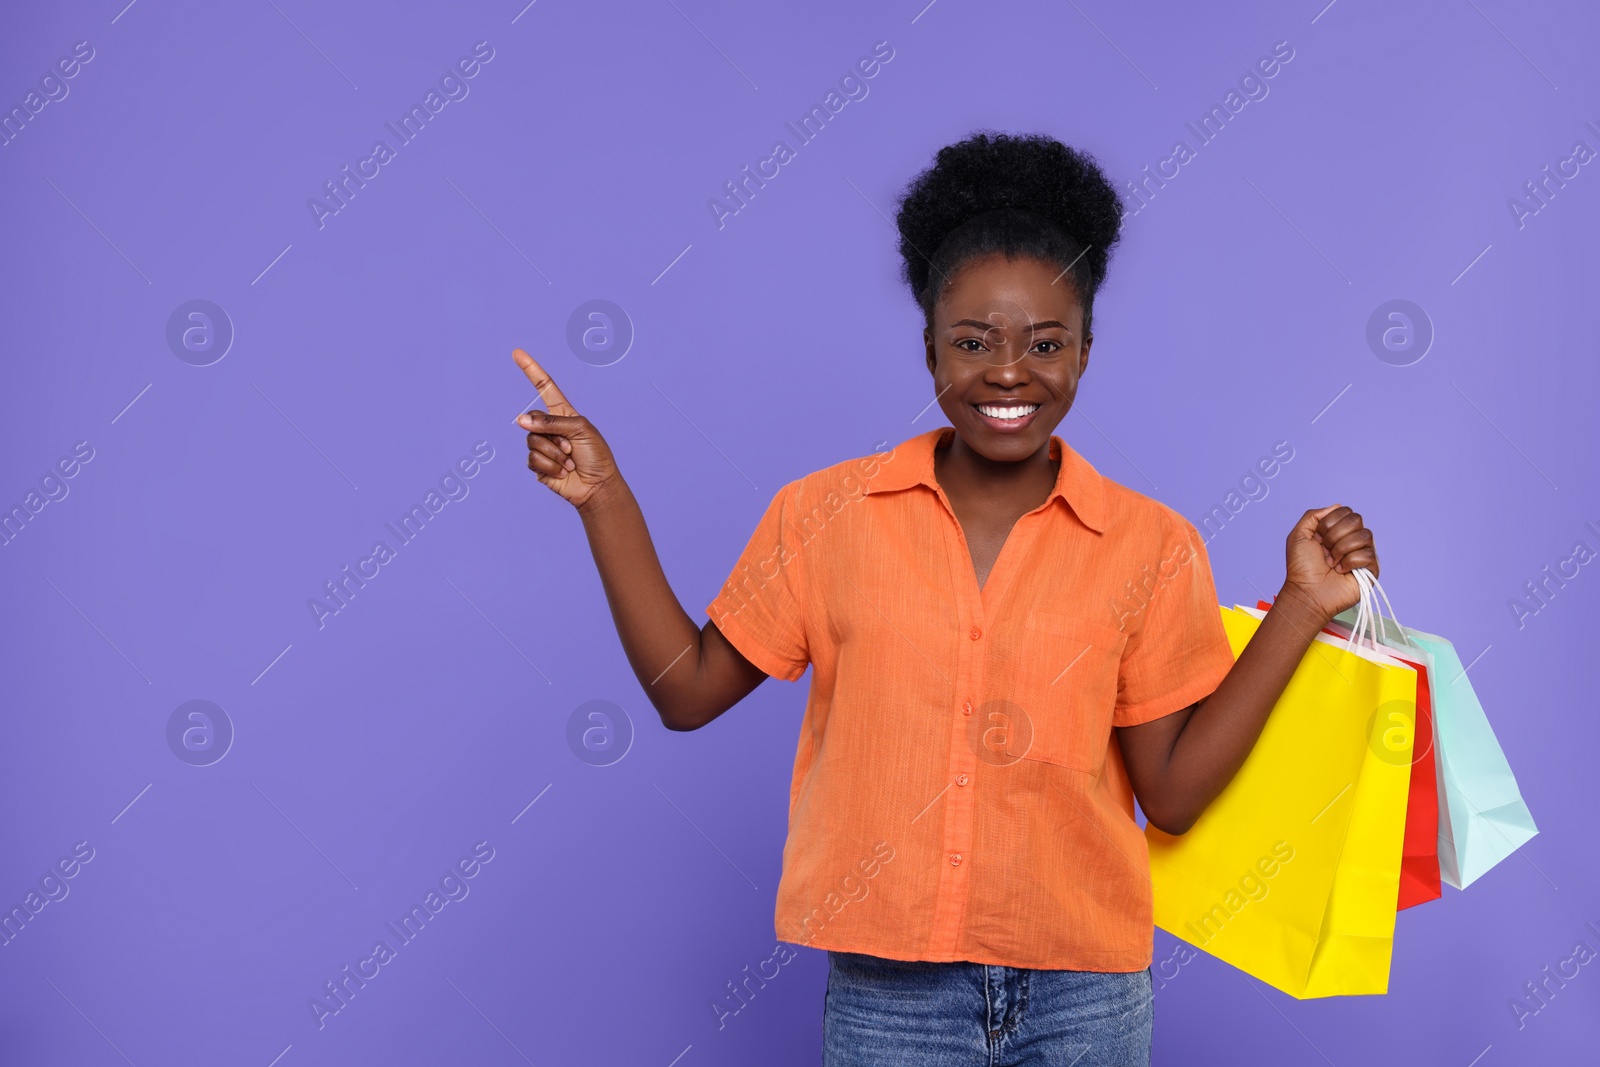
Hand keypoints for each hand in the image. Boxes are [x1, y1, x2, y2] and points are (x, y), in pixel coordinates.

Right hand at [512, 348, 619, 509]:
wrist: (597, 485)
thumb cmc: (596, 455)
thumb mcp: (580, 429)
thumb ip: (551, 422)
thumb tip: (521, 420)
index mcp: (563, 413)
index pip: (544, 387)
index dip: (531, 370)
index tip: (517, 353)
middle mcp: (550, 427)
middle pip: (533, 419)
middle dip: (553, 435)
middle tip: (571, 448)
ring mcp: (542, 445)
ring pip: (532, 441)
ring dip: (554, 453)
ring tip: (569, 461)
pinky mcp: (538, 465)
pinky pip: (532, 459)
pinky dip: (550, 466)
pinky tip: (562, 472)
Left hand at [1281, 504, 1378, 624]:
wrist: (1306, 591)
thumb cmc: (1301, 567)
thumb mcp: (1298, 535)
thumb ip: (1313, 515)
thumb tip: (1338, 506)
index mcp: (1337, 530)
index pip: (1345, 511)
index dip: (1329, 524)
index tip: (1317, 539)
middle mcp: (1352, 539)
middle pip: (1357, 519)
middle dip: (1334, 535)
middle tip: (1325, 551)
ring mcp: (1363, 553)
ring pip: (1364, 535)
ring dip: (1341, 549)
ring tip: (1332, 563)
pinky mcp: (1371, 569)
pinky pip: (1368, 554)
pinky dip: (1350, 562)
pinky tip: (1341, 571)